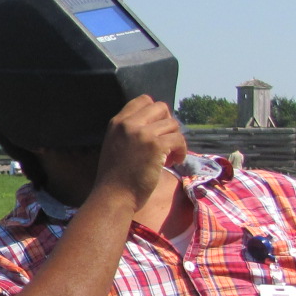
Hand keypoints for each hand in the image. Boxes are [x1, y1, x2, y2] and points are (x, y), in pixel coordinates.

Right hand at [92, 96, 187, 211]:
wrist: (114, 195)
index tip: (157, 129)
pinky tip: (174, 162)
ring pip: (173, 124)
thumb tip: (156, 125)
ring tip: (170, 156)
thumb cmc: (115, 177)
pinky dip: (181, 150)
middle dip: (168, 123)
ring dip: (175, 139)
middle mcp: (129, 123)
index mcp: (117, 122)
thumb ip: (129, 131)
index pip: (143, 100)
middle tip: (166, 141)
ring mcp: (143, 133)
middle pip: (161, 107)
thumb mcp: (115, 145)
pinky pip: (179, 139)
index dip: (155, 113)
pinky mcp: (156, 145)